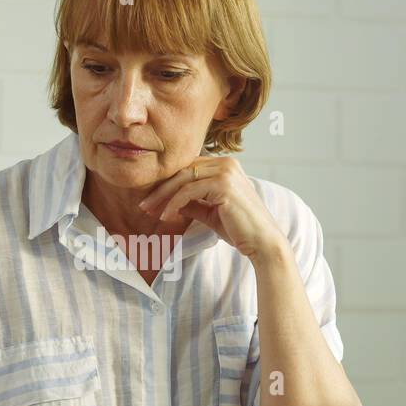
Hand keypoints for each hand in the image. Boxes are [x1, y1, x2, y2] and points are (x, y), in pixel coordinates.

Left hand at [137, 156, 286, 258]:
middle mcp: (227, 163)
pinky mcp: (224, 184)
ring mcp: (226, 172)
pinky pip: (189, 191)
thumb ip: (193, 203)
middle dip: (161, 188)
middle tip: (144, 205)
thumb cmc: (239, 229)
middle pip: (183, 170)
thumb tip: (170, 201)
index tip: (151, 200)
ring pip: (183, 178)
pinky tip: (166, 216)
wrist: (262, 242)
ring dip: (163, 196)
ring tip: (149, 211)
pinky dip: (174, 203)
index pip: (189, 168)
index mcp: (225, 166)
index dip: (168, 183)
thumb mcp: (210, 212)